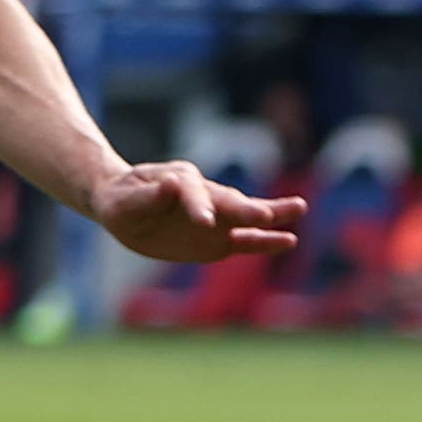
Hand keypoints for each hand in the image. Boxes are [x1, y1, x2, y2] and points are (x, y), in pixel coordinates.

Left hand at [86, 161, 306, 265]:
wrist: (125, 205)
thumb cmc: (123, 200)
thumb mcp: (125, 201)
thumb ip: (148, 197)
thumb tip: (171, 183)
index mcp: (177, 180)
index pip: (190, 192)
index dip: (197, 207)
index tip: (205, 222)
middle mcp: (202, 195)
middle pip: (226, 200)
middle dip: (245, 209)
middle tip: (266, 214)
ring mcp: (214, 216)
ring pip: (243, 215)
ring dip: (269, 214)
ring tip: (299, 207)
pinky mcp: (218, 238)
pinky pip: (242, 240)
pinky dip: (263, 241)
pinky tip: (288, 240)